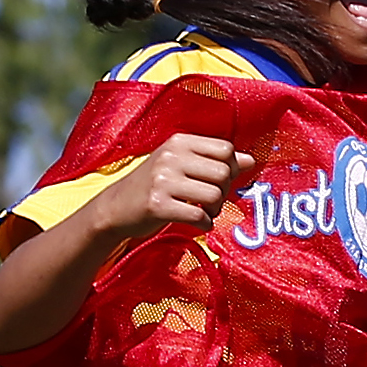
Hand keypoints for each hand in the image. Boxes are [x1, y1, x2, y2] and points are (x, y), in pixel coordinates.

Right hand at [84, 133, 250, 242]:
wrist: (115, 208)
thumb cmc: (153, 186)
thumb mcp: (180, 165)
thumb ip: (213, 160)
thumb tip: (251, 160)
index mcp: (178, 142)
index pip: (225, 149)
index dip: (230, 168)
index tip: (220, 181)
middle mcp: (170, 156)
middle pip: (223, 172)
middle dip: (224, 191)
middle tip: (211, 201)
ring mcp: (162, 180)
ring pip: (215, 195)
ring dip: (215, 210)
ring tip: (204, 212)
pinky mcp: (157, 205)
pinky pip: (198, 216)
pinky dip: (204, 224)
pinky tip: (198, 224)